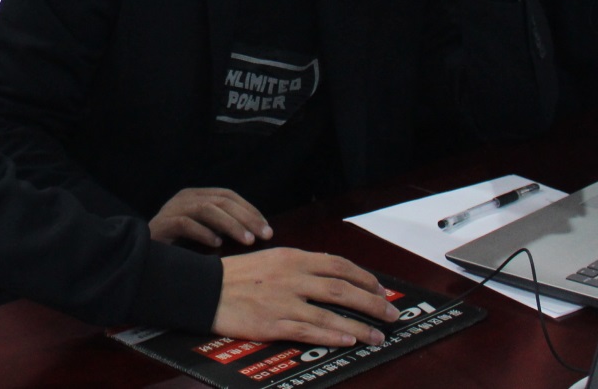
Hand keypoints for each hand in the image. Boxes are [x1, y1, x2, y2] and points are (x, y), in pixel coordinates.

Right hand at [150, 188, 272, 247]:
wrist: (142, 252)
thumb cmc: (178, 245)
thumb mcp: (203, 231)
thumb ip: (222, 227)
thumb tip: (254, 233)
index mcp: (197, 195)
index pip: (228, 195)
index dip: (250, 209)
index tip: (267, 227)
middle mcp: (186, 197)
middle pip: (222, 200)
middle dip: (247, 217)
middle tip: (265, 235)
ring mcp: (173, 208)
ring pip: (207, 209)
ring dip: (231, 224)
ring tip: (248, 241)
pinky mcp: (163, 223)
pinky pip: (186, 224)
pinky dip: (204, 233)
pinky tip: (217, 245)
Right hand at [213, 248, 398, 346]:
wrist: (206, 289)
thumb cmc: (237, 276)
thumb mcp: (271, 260)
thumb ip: (299, 266)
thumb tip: (329, 274)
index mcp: (292, 257)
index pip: (338, 264)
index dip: (364, 277)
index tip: (380, 288)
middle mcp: (293, 276)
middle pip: (343, 288)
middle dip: (373, 302)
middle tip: (391, 313)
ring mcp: (285, 301)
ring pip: (332, 312)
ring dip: (361, 325)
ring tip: (379, 336)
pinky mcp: (274, 323)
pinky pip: (310, 330)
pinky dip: (333, 335)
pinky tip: (349, 340)